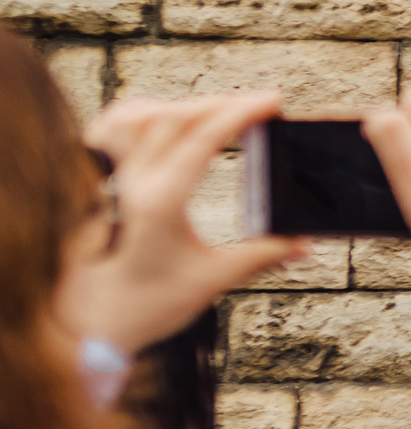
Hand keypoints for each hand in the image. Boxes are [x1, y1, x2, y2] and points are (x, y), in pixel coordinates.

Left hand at [56, 93, 306, 353]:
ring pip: (140, 115)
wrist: (88, 327)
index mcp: (159, 203)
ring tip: (217, 110)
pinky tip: (160, 114)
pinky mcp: (91, 184)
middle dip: (222, 103)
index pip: (203, 137)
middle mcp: (127, 183)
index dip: (242, 112)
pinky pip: (108, 128)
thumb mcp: (212, 280)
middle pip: (176, 117)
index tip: (273, 100)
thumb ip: (262, 255)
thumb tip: (304, 243)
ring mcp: (104, 180)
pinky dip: (139, 113)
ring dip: (183, 105)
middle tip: (259, 103)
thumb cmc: (144, 308)